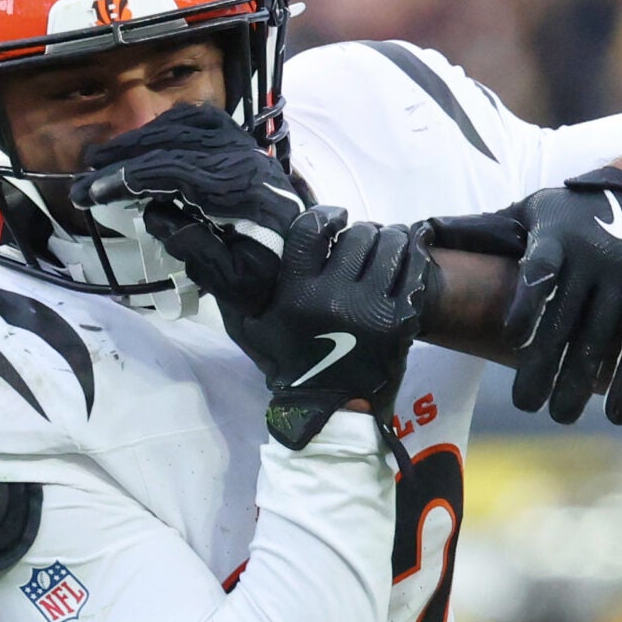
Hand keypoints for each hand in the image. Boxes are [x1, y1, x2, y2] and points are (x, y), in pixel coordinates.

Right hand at [73, 104, 308, 314]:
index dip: (126, 179)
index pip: (171, 173)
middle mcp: (244, 162)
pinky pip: (205, 123)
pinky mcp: (247, 150)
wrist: (310, 267)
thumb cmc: (270, 279)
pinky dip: (171, 127)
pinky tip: (149, 143)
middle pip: (173, 143)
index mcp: (240, 194)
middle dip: (124, 157)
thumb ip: (193, 247)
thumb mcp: (233, 281)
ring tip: (109, 158)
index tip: (91, 192)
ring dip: (144, 139)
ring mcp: (247, 151)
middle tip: (86, 175)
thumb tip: (153, 212)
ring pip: (187, 126)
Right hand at [221, 204, 431, 449]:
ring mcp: (373, 309)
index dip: (326, 215)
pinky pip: (414, 274)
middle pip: (357, 236)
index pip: (312, 231)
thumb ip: (233, 288)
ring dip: (391, 240)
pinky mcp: (402, 321)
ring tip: (388, 244)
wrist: (332, 406)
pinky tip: (408, 260)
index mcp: (296, 293)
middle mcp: (335, 297)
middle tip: (361, 240)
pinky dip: (414, 260)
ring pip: (391, 249)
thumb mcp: (249, 327)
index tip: (334, 217)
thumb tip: (207, 243)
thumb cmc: (288, 363)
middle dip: (360, 232)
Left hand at [422, 159, 621, 423]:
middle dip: (546, 365)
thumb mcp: (533, 210)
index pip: (540, 272)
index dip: (527, 304)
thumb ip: (484, 228)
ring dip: (583, 382)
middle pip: (567, 320)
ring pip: (602, 338)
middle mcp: (594, 259)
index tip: (513, 339)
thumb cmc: (577, 211)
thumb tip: (422, 234)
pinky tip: (615, 413)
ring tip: (563, 415)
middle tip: (527, 404)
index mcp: (558, 238)